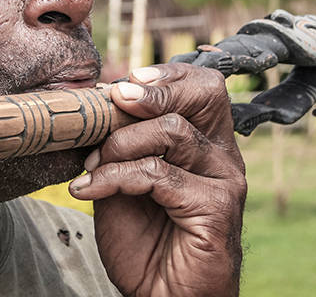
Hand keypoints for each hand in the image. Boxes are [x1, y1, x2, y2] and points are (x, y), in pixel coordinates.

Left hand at [69, 63, 246, 296]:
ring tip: (92, 167)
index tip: (124, 81)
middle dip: (154, 90)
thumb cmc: (145, 242)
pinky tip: (92, 191)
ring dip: (119, 144)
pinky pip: (159, 174)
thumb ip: (121, 147)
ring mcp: (224, 180)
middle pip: (205, 94)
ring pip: (172, 132)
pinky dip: (115, 178)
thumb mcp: (124, 182)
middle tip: (113, 100)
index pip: (204, 87)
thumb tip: (100, 106)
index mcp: (206, 144)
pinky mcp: (216, 207)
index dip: (168, 74)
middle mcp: (222, 157)